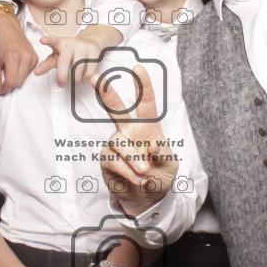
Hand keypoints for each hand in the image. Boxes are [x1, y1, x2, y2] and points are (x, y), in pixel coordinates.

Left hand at [0, 9, 37, 97]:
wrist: (8, 28)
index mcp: (13, 57)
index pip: (11, 82)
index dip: (4, 89)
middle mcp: (25, 58)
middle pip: (19, 83)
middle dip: (9, 84)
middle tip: (2, 79)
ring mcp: (32, 58)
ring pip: (24, 80)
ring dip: (15, 78)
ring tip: (8, 68)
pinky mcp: (36, 59)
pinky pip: (28, 74)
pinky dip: (20, 73)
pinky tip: (15, 65)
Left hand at [34, 36, 101, 86]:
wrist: (90, 42)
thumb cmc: (69, 52)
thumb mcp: (57, 56)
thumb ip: (46, 64)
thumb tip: (36, 72)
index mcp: (59, 43)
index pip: (53, 41)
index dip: (48, 41)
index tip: (42, 40)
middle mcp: (70, 43)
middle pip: (64, 61)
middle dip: (62, 76)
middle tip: (61, 84)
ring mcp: (82, 46)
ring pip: (78, 68)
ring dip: (75, 79)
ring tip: (75, 81)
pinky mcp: (93, 51)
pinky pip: (89, 69)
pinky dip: (86, 77)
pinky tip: (84, 75)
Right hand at [96, 65, 178, 214]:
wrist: (147, 197)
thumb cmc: (160, 174)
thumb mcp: (171, 164)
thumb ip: (165, 153)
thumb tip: (153, 144)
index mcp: (148, 126)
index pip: (146, 103)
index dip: (143, 85)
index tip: (138, 68)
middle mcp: (129, 130)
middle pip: (116, 108)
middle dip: (106, 92)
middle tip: (95, 78)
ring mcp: (116, 144)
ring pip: (119, 142)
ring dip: (133, 157)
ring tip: (144, 172)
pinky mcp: (107, 159)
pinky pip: (113, 160)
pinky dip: (127, 171)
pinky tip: (137, 179)